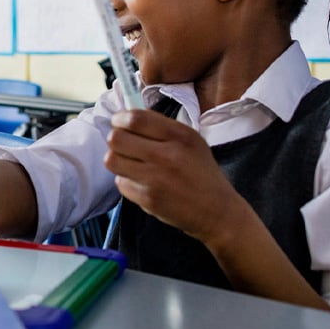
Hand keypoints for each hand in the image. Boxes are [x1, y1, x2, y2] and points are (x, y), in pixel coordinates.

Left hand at [103, 110, 247, 245]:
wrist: (217, 211)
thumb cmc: (202, 173)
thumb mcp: (192, 141)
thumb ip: (162, 127)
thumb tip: (127, 117)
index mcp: (179, 136)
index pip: (135, 119)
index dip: (120, 118)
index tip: (119, 122)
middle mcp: (166, 155)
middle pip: (116, 138)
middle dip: (116, 139)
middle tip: (124, 144)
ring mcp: (155, 179)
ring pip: (112, 160)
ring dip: (118, 159)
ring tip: (130, 162)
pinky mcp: (148, 199)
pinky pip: (121, 183)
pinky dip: (127, 181)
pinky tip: (141, 181)